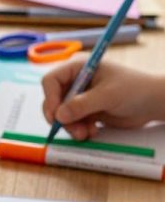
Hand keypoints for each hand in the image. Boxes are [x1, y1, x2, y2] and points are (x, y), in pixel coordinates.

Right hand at [41, 57, 164, 139]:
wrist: (152, 103)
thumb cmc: (134, 89)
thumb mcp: (107, 95)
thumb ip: (82, 104)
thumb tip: (59, 115)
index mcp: (79, 67)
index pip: (52, 80)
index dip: (50, 98)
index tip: (56, 115)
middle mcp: (77, 81)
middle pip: (54, 100)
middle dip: (61, 117)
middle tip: (72, 129)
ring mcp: (81, 97)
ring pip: (62, 115)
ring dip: (71, 127)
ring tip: (85, 134)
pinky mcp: (87, 111)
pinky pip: (73, 122)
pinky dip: (79, 129)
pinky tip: (92, 131)